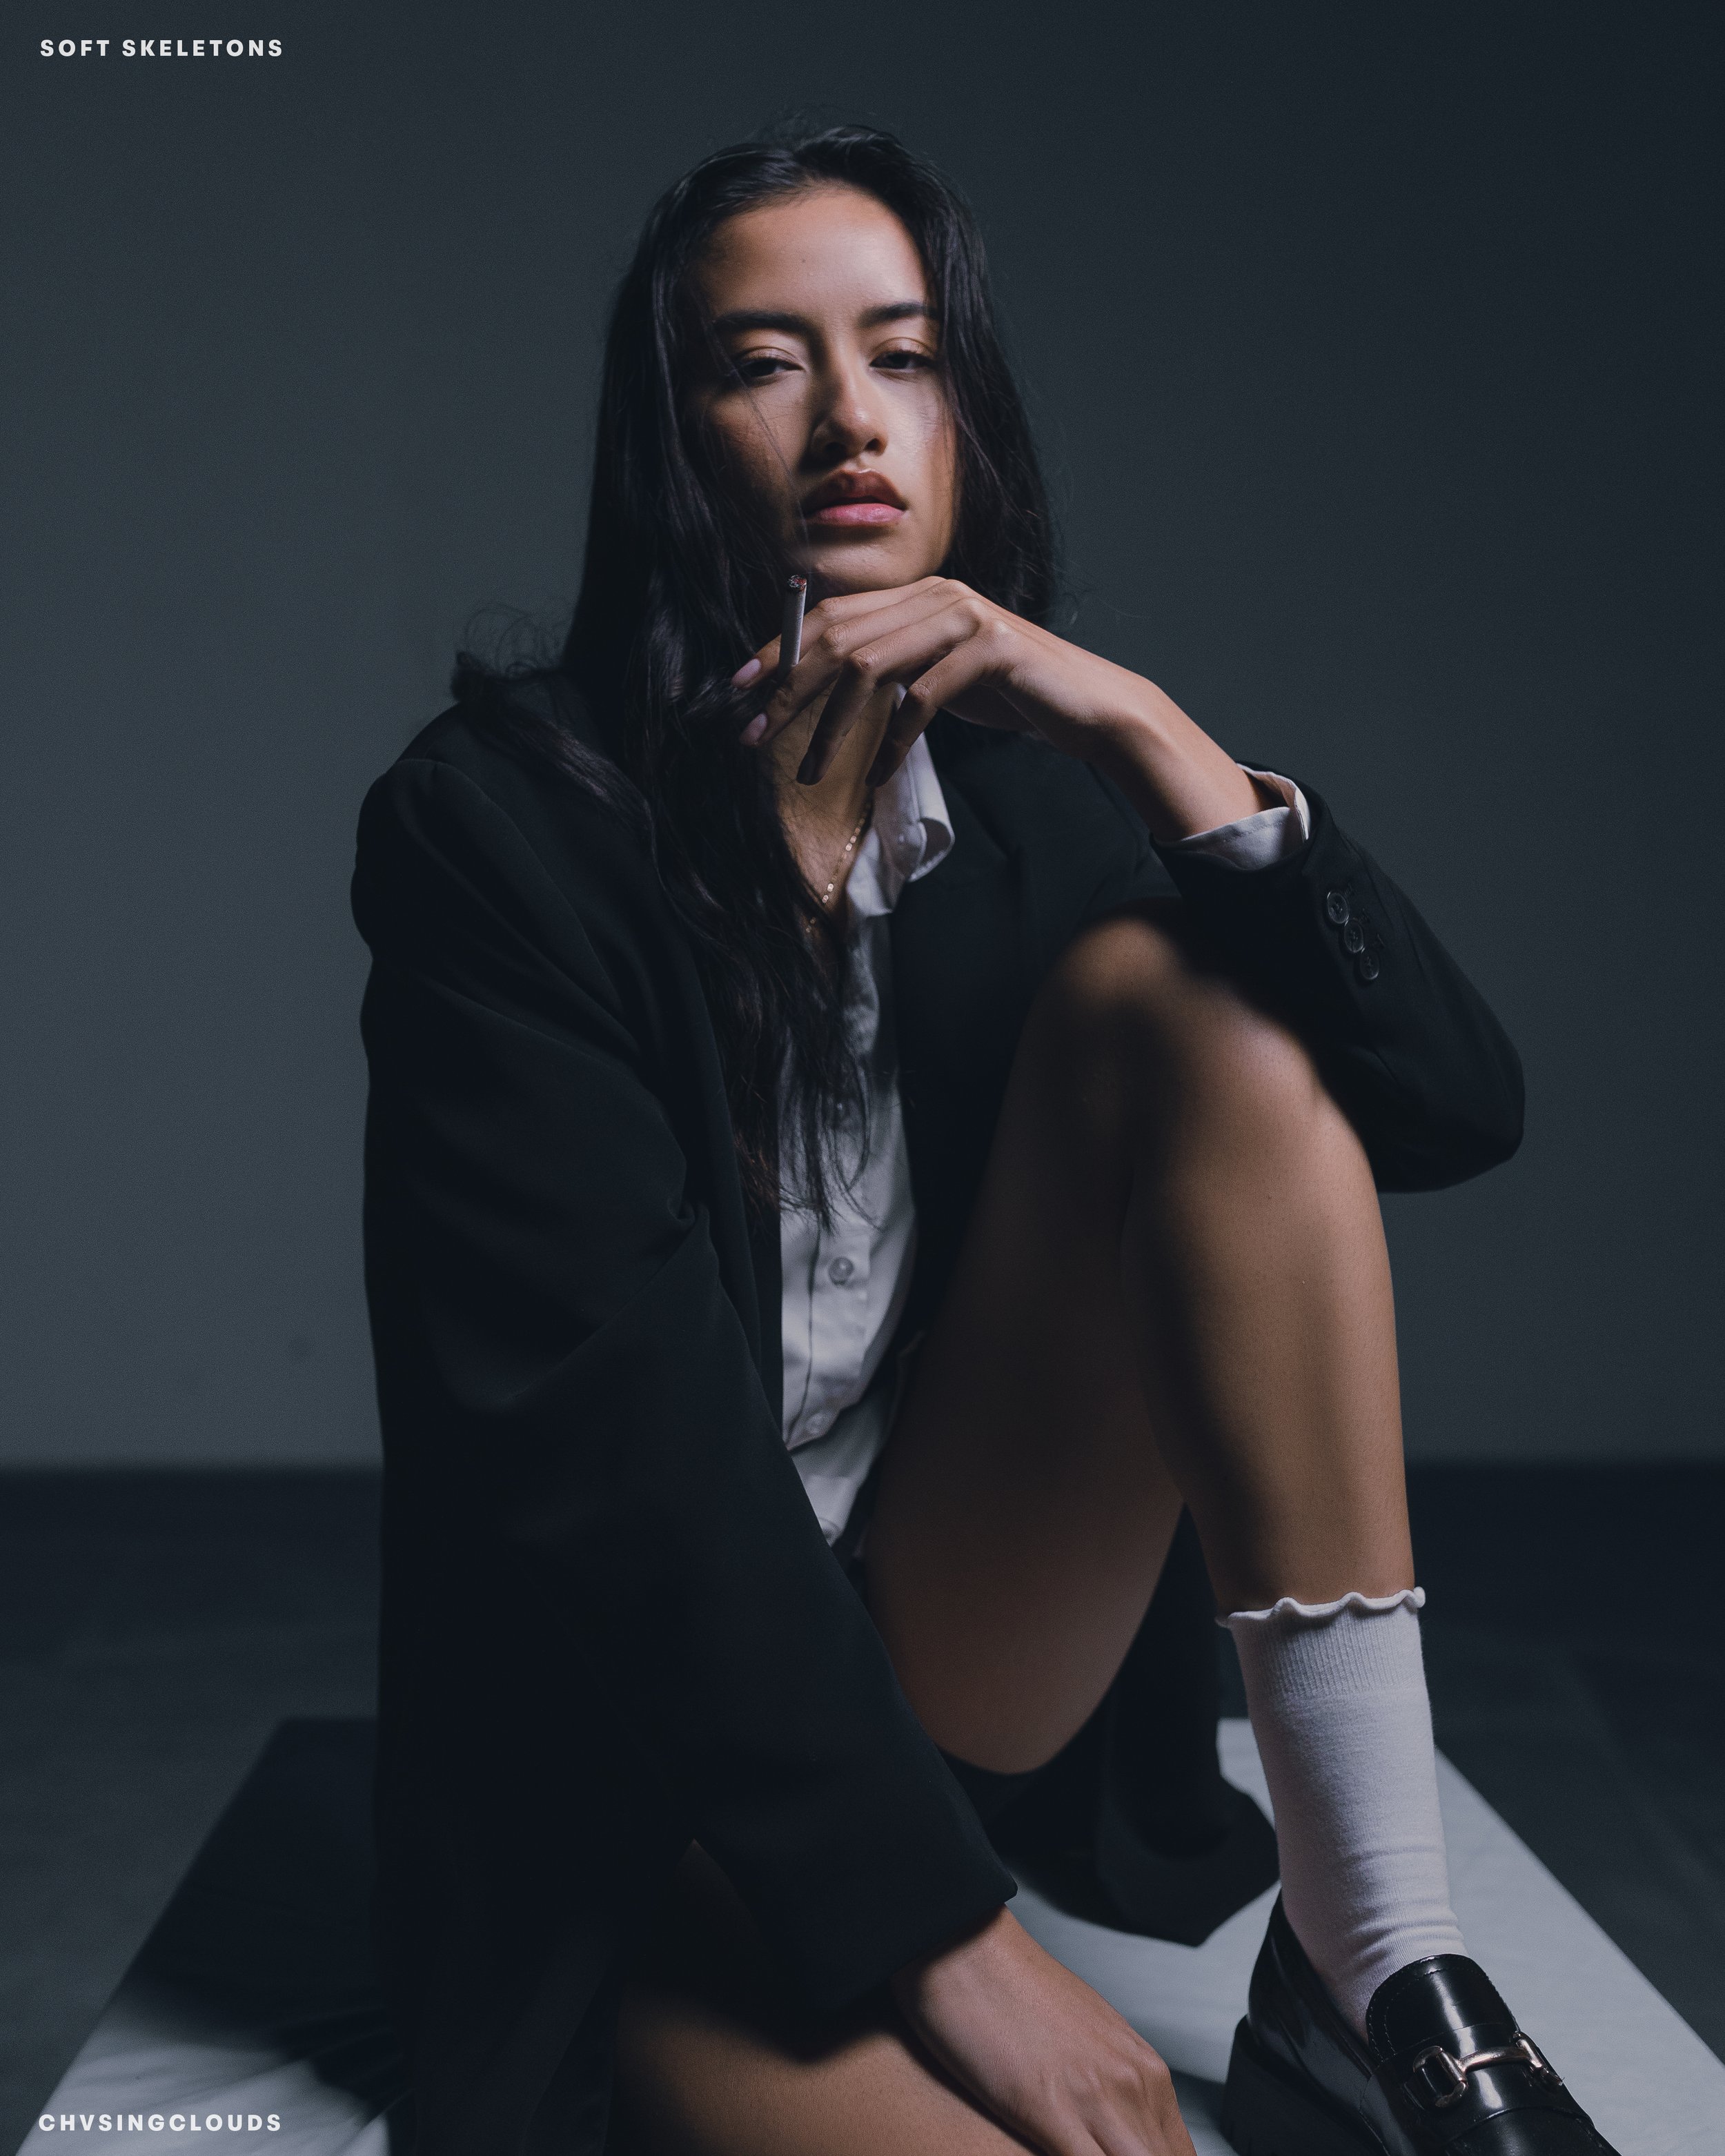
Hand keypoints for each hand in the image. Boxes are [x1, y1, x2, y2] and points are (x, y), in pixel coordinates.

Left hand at [734, 576, 1260, 842]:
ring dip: (830, 728)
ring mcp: (964, 618)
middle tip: (755, 734)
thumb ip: (892, 667)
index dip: (779, 649)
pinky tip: (873, 777)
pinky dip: (891, 744)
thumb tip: (824, 683)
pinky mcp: (990, 652)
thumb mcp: (938, 675)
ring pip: (870, 670)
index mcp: (919, 594)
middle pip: (838, 639)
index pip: (831, 616)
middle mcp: (937, 594)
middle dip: (789, 691)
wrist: (1087, 707)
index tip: (740, 688)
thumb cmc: (1010, 695)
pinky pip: (920, 699)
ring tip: (810, 773)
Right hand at [890, 1907, 1196, 2154]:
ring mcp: (1097, 2098)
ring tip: (1079, 2154)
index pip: (1179, 2153)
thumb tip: (1119, 2128)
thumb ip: (1111, 2085)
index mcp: (1143, 2068)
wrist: (962, 1945)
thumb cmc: (1010, 1987)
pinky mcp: (1051, 2109)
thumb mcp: (1083, 2036)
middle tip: (1097, 2155)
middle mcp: (1133, 2083)